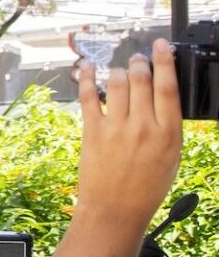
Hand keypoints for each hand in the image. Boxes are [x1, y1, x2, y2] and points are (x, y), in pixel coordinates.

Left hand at [77, 39, 181, 228]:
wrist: (115, 209)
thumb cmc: (146, 187)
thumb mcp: (171, 157)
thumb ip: (167, 126)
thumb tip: (163, 98)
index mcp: (168, 134)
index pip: (168, 88)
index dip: (165, 61)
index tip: (161, 46)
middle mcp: (143, 127)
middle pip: (142, 80)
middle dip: (140, 63)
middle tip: (139, 58)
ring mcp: (116, 128)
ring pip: (117, 84)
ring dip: (119, 71)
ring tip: (121, 69)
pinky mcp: (93, 132)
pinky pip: (88, 97)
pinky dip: (85, 78)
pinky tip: (85, 67)